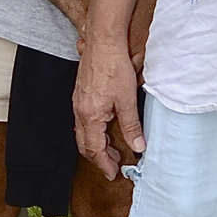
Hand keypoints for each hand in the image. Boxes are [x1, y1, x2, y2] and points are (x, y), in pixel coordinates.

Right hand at [73, 36, 144, 179]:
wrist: (103, 42)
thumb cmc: (114, 67)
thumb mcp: (128, 100)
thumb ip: (132, 126)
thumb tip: (138, 146)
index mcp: (90, 116)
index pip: (94, 149)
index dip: (104, 164)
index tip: (113, 173)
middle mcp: (80, 111)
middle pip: (84, 144)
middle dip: (99, 157)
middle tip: (114, 164)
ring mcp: (78, 102)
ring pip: (83, 132)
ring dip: (97, 144)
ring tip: (113, 148)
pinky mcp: (80, 94)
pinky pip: (82, 120)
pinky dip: (93, 131)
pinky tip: (104, 127)